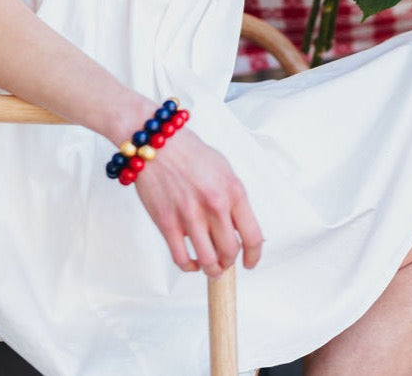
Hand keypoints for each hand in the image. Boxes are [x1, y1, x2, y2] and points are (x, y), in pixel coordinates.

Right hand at [135, 129, 262, 277]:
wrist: (157, 142)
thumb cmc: (190, 154)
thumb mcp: (224, 170)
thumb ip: (234, 199)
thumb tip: (240, 228)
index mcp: (233, 191)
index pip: (253, 236)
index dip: (253, 256)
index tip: (250, 262)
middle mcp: (214, 205)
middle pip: (230, 252)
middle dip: (229, 261)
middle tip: (225, 260)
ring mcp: (190, 216)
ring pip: (208, 261)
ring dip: (212, 269)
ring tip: (211, 266)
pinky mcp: (167, 223)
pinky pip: (182, 259)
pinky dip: (190, 267)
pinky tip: (192, 262)